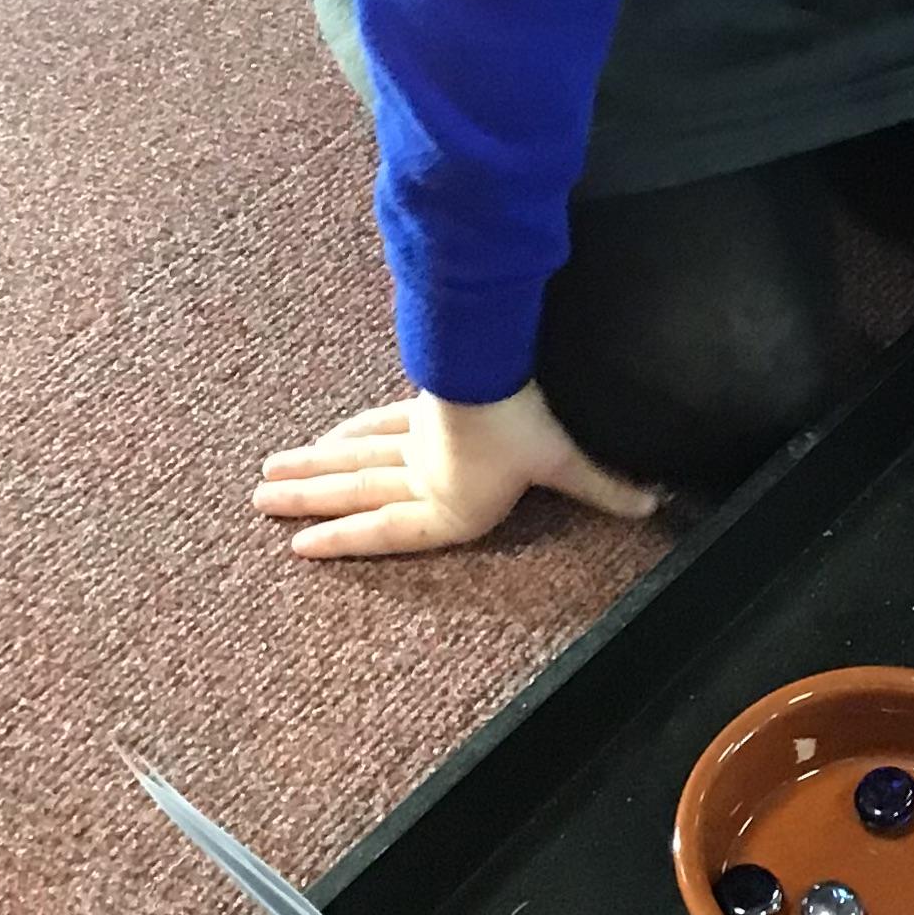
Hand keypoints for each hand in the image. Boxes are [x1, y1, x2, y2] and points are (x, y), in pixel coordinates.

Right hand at [252, 378, 659, 558]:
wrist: (501, 367)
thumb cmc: (529, 423)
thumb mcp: (566, 461)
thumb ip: (605, 485)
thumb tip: (655, 502)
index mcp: (448, 504)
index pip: (386, 530)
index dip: (345, 541)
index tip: (298, 547)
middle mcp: (421, 475)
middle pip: (353, 488)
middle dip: (308, 499)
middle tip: (258, 501)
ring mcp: (415, 438)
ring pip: (353, 455)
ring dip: (312, 466)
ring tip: (269, 473)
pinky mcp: (420, 406)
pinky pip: (376, 422)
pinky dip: (349, 430)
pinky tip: (328, 433)